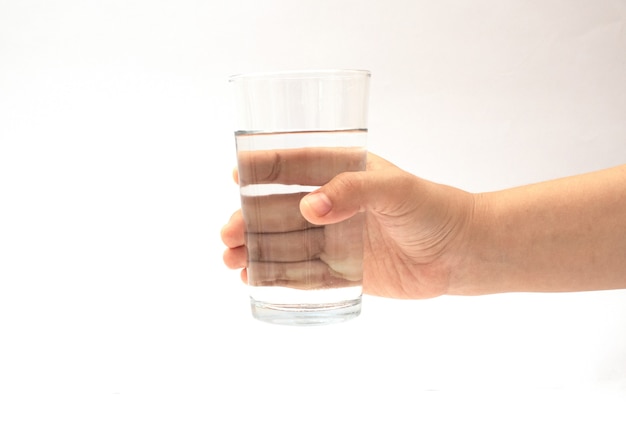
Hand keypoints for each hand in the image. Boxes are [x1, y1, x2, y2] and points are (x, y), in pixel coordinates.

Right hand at [222, 152, 474, 298]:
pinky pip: (302, 274)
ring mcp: (335, 240)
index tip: (235, 174)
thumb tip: (310, 209)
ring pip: (285, 244)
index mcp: (341, 174)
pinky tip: (253, 278)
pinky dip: (277, 276)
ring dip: (255, 250)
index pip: (294, 166)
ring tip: (231, 259)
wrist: (460, 253)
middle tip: (228, 233)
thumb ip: (353, 191)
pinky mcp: (342, 272)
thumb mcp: (394, 189)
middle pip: (280, 210)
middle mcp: (332, 205)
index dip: (263, 169)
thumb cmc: (432, 209)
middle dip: (249, 219)